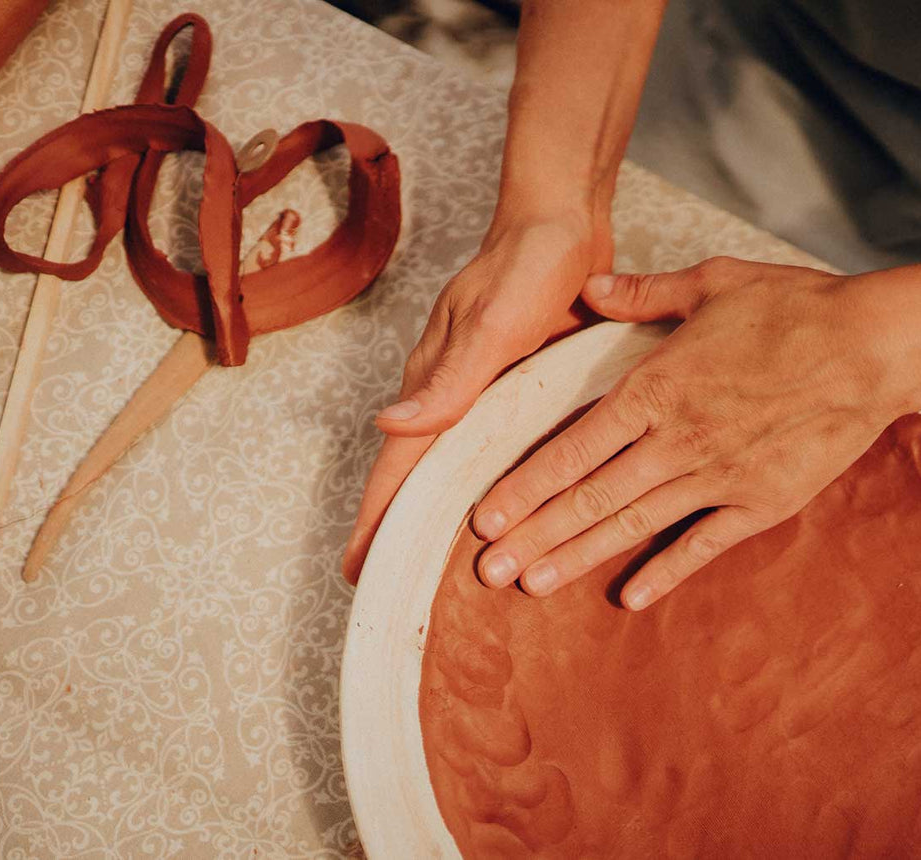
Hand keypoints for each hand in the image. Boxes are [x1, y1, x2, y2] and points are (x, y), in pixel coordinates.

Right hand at [342, 214, 611, 582]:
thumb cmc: (526, 264)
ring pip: (458, 464)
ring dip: (445, 511)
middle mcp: (455, 395)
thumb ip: (449, 379)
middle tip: (385, 585)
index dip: (377, 519)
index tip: (357, 571)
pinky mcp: (520, 387)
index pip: (398, 466)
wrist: (563, 222)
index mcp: (437, 384)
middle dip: (399, 529)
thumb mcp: (492, 324)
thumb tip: (386, 426)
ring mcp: (486, 393)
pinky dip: (492, 481)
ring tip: (440, 564)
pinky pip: (499, 446)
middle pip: (419, 475)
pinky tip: (505, 507)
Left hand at [469, 256, 920, 609]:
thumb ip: (644, 293)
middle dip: (534, 536)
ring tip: (532, 587)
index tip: (485, 518)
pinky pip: (703, 544)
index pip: (572, 448)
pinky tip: (631, 597)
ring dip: (580, 557)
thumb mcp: (714, 283)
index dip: (524, 487)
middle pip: (590, 497)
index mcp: (657, 387)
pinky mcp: (761, 502)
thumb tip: (590, 287)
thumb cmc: (796, 308)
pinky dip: (666, 572)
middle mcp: (677, 440)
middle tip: (487, 571)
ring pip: (634, 525)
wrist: (873, 347)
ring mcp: (719, 476)